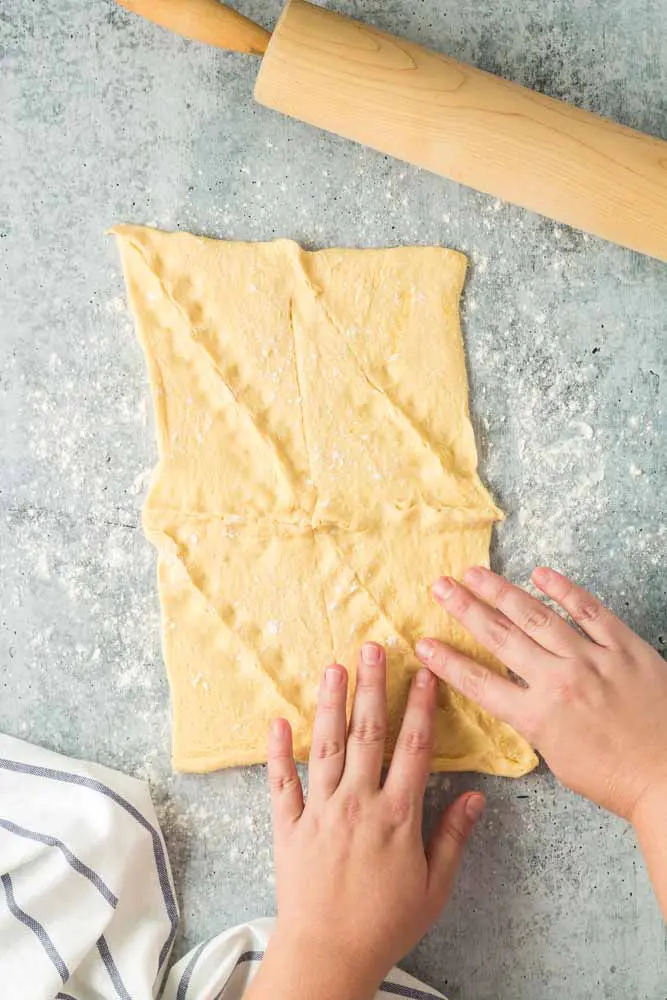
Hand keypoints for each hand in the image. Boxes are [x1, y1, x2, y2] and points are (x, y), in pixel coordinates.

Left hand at [249, 643, 484, 999]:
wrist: (328, 955)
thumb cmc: (385, 924)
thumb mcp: (433, 887)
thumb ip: (452, 837)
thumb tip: (477, 796)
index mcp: (397, 815)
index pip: (413, 748)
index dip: (420, 706)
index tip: (423, 673)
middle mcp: (358, 802)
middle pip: (367, 734)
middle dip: (371, 687)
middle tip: (372, 647)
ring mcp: (320, 810)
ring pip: (326, 746)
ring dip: (330, 704)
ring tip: (333, 667)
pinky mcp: (288, 825)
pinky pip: (281, 782)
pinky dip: (277, 751)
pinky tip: (277, 720)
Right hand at [416, 566, 666, 821]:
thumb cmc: (616, 779)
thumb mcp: (558, 758)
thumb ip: (533, 720)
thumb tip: (516, 692)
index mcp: (539, 718)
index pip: (479, 683)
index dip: (447, 661)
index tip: (423, 643)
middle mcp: (560, 682)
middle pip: (501, 637)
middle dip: (465, 609)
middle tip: (440, 587)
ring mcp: (593, 660)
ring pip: (537, 616)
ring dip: (501, 592)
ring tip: (475, 573)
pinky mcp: (625, 648)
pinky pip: (590, 611)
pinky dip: (564, 590)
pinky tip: (540, 574)